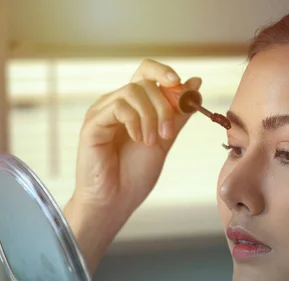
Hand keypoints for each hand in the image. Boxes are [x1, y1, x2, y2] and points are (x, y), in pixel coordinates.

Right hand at [67, 59, 201, 241]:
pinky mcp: (93, 124)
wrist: (116, 201)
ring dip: (151, 116)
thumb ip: (179, 112)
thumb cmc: (135, 173)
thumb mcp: (165, 138)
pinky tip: (138, 139)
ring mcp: (102, 112)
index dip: (164, 71)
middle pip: (144, 81)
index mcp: (133, 104)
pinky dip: (135, 121)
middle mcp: (115, 103)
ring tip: (152, 141)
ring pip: (133, 91)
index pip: (146, 71)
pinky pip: (119, 107)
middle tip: (168, 133)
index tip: (181, 85)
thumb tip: (196, 83)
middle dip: (165, 104)